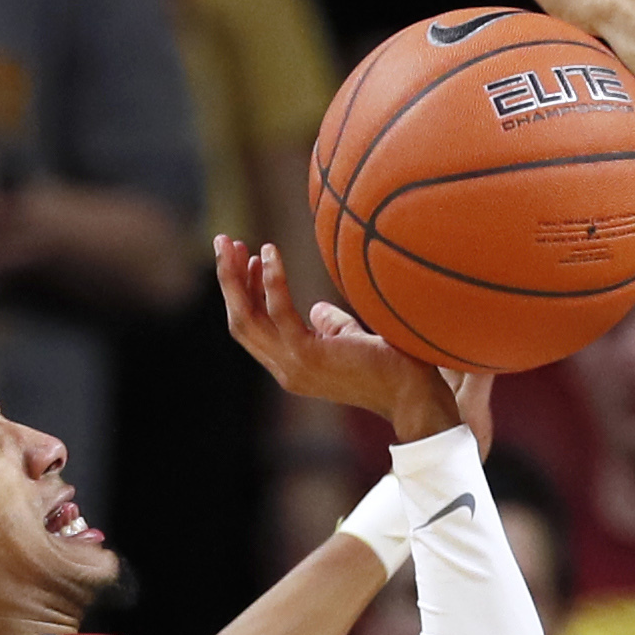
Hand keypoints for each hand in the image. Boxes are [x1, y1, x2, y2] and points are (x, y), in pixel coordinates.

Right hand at [217, 237, 486, 434]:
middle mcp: (286, 369)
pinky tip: (269, 252)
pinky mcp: (307, 355)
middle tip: (222, 242)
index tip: (247, 259)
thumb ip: (331, 326)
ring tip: (232, 243)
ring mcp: (294, 366)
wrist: (412, 392)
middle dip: (228, 280)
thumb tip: (317, 310)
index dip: (243, 293)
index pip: (252, 329)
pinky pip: (278, 311)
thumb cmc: (391, 366)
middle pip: (240, 321)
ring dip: (235, 277)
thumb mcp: (350, 341)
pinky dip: (271, 280)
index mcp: (293, 367)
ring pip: (247, 318)